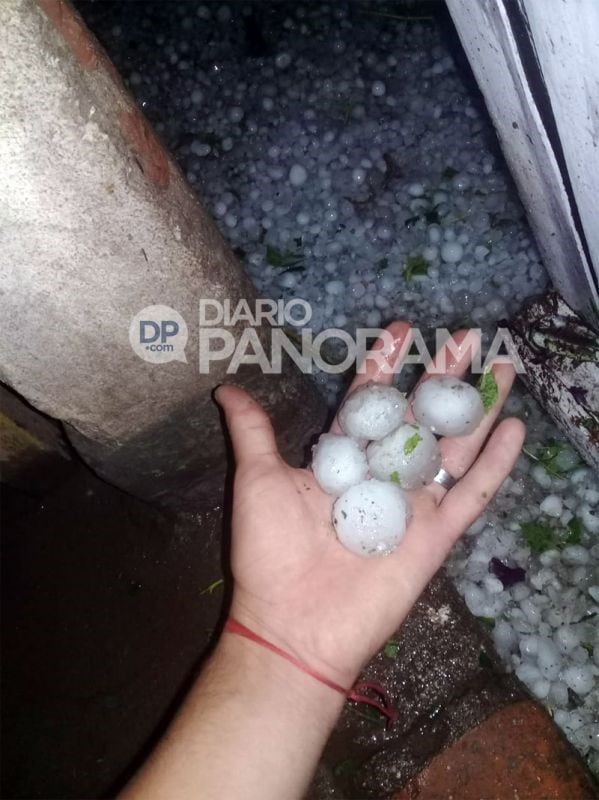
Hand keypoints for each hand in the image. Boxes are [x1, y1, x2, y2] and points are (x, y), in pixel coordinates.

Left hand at [216, 322, 524, 689]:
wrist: (292, 623)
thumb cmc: (270, 551)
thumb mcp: (257, 479)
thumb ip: (253, 432)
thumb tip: (227, 389)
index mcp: (343, 460)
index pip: (370, 402)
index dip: (384, 365)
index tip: (400, 331)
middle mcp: (382, 476)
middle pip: (420, 416)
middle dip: (442, 375)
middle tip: (466, 336)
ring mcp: (413, 504)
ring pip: (454, 446)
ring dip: (479, 408)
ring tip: (502, 368)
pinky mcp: (436, 535)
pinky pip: (472, 494)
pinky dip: (496, 464)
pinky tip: (515, 428)